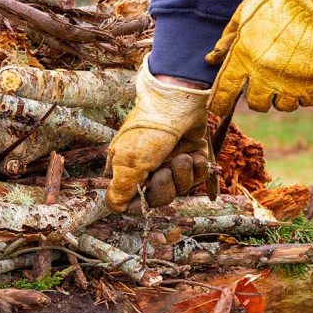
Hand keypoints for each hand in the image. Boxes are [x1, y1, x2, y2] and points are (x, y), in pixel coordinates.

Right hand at [105, 56, 210, 213]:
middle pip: (159, 199)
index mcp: (128, 170)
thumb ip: (121, 189)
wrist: (178, 103)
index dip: (141, 201)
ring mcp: (172, 163)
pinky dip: (198, 168)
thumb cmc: (149, 131)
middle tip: (165, 170)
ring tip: (181, 156)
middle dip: (165, 187)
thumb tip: (114, 208)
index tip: (145, 189)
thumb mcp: (128, 162)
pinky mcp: (193, 158)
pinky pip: (198, 177)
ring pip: (181, 190)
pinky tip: (194, 154)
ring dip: (183, 175)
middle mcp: (150, 169)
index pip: (133, 202)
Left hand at [205, 0, 312, 115]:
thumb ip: (228, 38)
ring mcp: (294, 83)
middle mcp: (267, 76)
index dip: (220, 103)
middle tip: (266, 81)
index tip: (219, 108)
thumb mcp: (247, 12)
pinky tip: (308, 75)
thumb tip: (212, 59)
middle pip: (257, 104)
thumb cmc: (281, 0)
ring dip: (284, 94)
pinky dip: (307, 92)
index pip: (225, 91)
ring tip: (289, 75)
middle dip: (258, 96)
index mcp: (244, 57)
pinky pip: (309, 101)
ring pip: (284, 105)